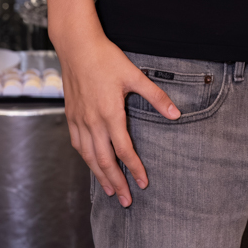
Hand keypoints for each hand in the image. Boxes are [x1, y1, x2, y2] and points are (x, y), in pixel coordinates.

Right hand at [57, 31, 180, 206]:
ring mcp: (79, 120)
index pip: (124, 149)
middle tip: (127, 201)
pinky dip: (86, 159)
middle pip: (104, 160)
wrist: (77, 47)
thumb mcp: (135, 76)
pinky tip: (92, 164)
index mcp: (110, 113)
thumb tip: (177, 114)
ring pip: (89, 156)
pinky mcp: (71, 116)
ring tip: (110, 191)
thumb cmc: (107, 59)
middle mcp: (92, 122)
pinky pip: (78, 145)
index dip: (134, 168)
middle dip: (116, 182)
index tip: (143, 183)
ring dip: (100, 176)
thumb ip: (156, 97)